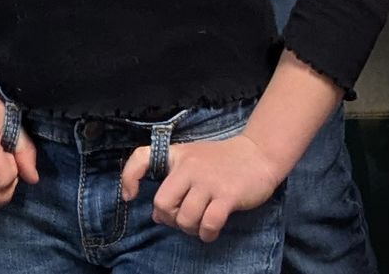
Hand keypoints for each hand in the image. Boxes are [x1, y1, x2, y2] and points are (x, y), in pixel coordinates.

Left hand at [119, 133, 281, 242]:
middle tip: (183, 218)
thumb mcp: (193, 160)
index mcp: (178, 155)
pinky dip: (207, 234)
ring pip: (185, 218)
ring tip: (200, 224)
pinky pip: (208, 225)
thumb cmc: (222, 161)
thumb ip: (174, 182)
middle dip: (170, 219)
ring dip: (190, 229)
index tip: (130, 196)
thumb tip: (157, 214)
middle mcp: (190, 166)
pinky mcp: (227, 195)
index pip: (142, 157)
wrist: (259, 154)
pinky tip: (211, 231)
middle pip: (162, 203)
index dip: (129, 177)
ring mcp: (209, 181)